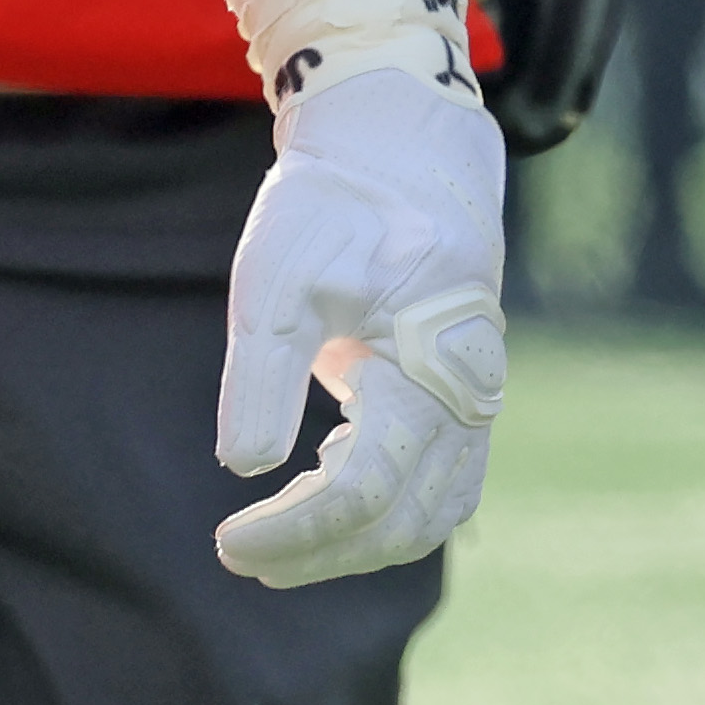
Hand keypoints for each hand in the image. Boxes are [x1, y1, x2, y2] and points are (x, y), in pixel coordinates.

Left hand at [214, 66, 508, 587]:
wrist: (402, 149)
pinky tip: (327, 488)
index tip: (226, 539)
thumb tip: (244, 469)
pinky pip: (444, 486)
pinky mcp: (467, 394)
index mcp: (426, 372)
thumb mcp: (279, 278)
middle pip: (400, 521)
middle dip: (318, 552)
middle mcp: (468, 399)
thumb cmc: (335, 207)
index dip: (293, 532)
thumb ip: (262, 377)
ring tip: (281, 546)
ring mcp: (478, 400)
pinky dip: (389, 511)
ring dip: (356, 546)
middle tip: (239, 555)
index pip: (361, 492)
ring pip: (429, 515)